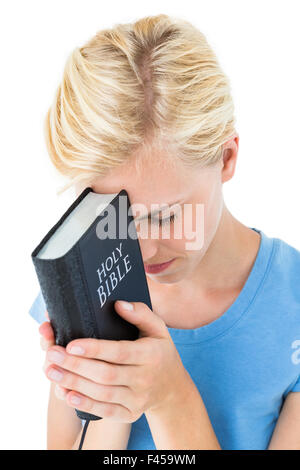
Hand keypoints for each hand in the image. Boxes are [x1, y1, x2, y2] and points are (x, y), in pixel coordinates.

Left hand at [44, 301, 188, 422]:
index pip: (119, 352)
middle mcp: (145, 378)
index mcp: (151, 354)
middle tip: (52, 354)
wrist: (173, 387)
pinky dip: (84, 404)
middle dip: (76, 365)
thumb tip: (118, 304)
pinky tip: (67, 393)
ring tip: (51, 371)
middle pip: (106, 374)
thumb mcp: (158, 328)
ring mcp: (138, 399)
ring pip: (102, 394)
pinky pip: (105, 411)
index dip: (94, 349)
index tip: (71, 344)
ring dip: (74, 383)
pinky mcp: (130, 414)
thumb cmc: (160, 352)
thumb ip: (140, 313)